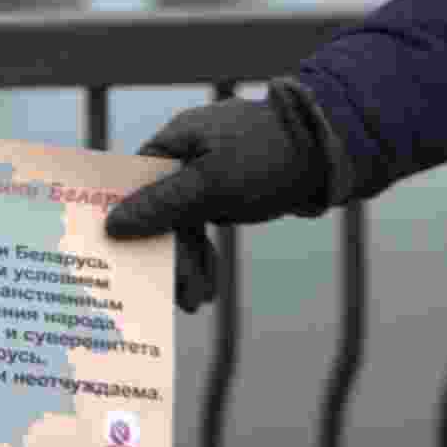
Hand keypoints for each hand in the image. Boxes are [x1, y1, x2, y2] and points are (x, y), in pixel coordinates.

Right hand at [105, 78, 337, 312]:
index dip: (126, 224)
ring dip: (188, 264)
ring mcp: (203, 178)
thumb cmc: (269, 156)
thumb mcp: (213, 184)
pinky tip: (209, 285)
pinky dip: (204, 257)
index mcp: (172, 144)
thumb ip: (162, 205)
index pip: (134, 187)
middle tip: (179, 298)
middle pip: (158, 214)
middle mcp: (182, 159)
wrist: (334, 148)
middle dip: (169, 257)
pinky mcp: (225, 196)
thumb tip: (112, 224)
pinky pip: (202, 230)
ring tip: (197, 302)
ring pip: (182, 228)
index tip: (124, 262)